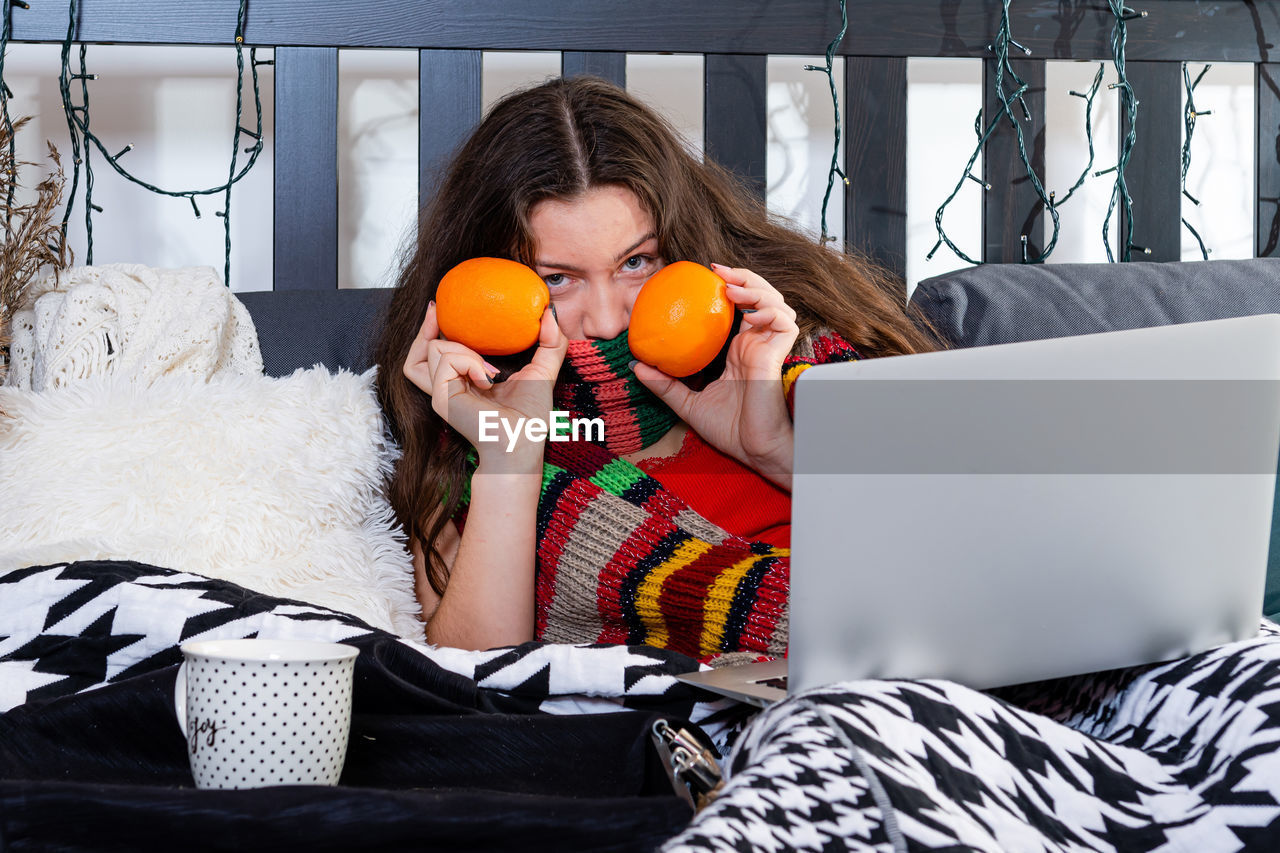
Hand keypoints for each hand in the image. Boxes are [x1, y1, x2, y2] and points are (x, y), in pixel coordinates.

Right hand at [403, 302, 567, 470]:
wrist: (521, 443)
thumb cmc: (529, 417)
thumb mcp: (544, 371)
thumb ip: (550, 342)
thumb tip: (550, 312)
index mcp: (463, 380)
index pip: (435, 351)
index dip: (433, 329)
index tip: (441, 310)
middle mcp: (447, 386)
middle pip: (420, 350)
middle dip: (426, 327)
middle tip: (439, 310)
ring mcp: (441, 391)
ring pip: (433, 348)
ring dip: (463, 349)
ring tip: (488, 370)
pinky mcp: (441, 395)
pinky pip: (445, 358)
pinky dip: (468, 361)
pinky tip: (485, 378)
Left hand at [633, 264, 799, 487]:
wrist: (754, 451)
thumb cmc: (731, 431)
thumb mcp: (688, 403)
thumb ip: (665, 384)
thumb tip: (636, 366)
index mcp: (739, 350)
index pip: (739, 308)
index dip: (730, 286)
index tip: (706, 274)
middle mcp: (756, 344)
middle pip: (760, 296)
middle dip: (744, 277)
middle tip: (717, 270)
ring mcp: (769, 349)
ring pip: (776, 303)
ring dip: (756, 288)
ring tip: (731, 287)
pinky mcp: (779, 357)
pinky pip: (785, 324)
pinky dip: (770, 311)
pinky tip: (750, 313)